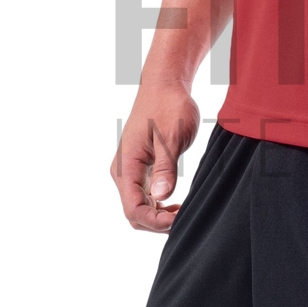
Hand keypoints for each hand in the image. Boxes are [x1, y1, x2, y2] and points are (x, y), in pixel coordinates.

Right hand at [109, 83, 199, 232]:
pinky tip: (175, 203)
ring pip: (138, 205)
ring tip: (182, 213)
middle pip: (134, 213)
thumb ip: (165, 167)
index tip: (179, 220)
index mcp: (127, 166)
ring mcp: (131, 169)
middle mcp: (124, 171)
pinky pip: (144, 194)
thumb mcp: (172, 136)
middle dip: (156, 223)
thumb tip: (161, 196)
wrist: (166, 84)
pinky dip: (158, 204)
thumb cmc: (169, 106)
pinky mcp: (141, 165)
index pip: (133, 209)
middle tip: (183, 219)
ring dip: (157, 215)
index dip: (155, 222)